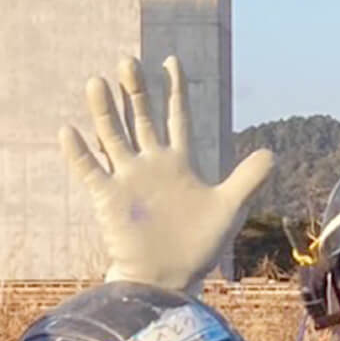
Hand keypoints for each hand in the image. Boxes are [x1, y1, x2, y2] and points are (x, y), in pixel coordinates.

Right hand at [58, 55, 273, 295]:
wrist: (168, 280)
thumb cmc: (197, 248)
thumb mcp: (229, 209)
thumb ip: (248, 179)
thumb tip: (272, 153)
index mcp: (178, 162)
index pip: (176, 117)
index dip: (174, 90)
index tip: (171, 60)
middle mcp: (150, 165)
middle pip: (140, 118)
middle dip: (134, 90)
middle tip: (128, 60)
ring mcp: (127, 181)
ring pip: (112, 137)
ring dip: (103, 111)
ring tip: (96, 82)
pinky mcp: (108, 200)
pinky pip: (89, 172)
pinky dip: (78, 153)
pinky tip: (67, 131)